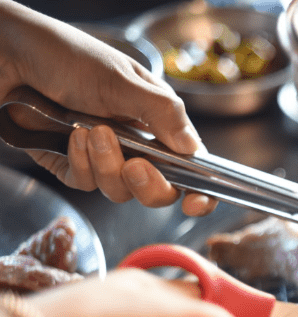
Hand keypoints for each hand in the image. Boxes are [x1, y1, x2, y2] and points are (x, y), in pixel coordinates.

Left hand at [0, 1, 215, 215]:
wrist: (8, 56)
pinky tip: (71, 136)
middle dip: (149, 185)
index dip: (200, 190)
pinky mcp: (72, 164)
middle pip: (158, 190)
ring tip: (89, 131)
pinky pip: (85, 184)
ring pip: (119, 191)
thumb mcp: (123, 80)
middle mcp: (136, 143)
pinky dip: (80, 165)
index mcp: (160, 121)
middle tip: (135, 166)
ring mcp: (104, 156)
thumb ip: (163, 114)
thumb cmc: (67, 55)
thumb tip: (193, 150)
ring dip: (106, 166)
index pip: (192, 166)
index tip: (195, 202)